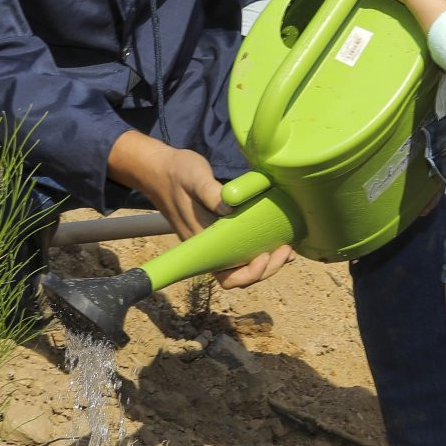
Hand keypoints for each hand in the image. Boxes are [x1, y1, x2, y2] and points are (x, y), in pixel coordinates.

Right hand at [106, 131, 295, 287]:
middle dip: (266, 270)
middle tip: (285, 250)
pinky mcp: (219, 231)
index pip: (227, 275)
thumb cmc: (177, 173)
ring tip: (286, 247)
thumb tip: (232, 209)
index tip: (264, 255)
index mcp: (200, 241)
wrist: (160, 170)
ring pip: (242, 265)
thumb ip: (211, 193)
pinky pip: (241, 249)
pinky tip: (275, 238)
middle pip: (239, 276)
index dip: (249, 274)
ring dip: (266, 262)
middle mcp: (207, 248)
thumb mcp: (195, 177)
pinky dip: (260, 249)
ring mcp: (213, 241)